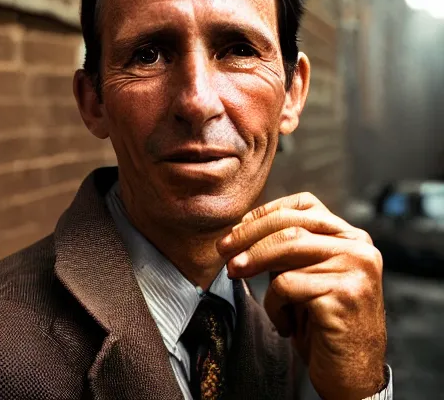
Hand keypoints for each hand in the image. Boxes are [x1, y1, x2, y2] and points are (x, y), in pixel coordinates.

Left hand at [217, 192, 386, 399]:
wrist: (351, 376)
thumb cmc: (320, 323)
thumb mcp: (305, 276)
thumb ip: (287, 249)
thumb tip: (241, 230)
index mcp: (351, 236)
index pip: (305, 205)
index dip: (267, 212)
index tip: (238, 226)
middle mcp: (358, 247)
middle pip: (291, 225)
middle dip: (249, 234)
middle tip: (223, 249)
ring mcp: (355, 268)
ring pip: (287, 247)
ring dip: (253, 261)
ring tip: (236, 273)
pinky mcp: (345, 293)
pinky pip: (288, 285)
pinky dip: (274, 304)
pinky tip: (283, 323)